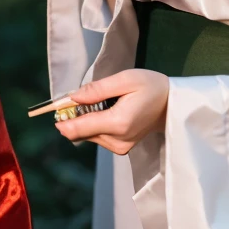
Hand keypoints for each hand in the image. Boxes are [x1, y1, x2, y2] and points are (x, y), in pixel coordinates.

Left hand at [54, 68, 168, 154]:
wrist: (172, 104)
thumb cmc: (150, 86)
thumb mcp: (125, 79)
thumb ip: (97, 90)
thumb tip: (72, 98)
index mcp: (118, 123)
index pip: (78, 129)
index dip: (62, 119)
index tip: (55, 107)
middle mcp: (117, 140)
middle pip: (79, 134)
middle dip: (73, 117)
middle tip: (80, 98)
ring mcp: (120, 147)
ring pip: (86, 136)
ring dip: (84, 120)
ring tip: (100, 102)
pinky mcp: (121, 148)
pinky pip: (97, 137)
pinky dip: (94, 124)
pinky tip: (105, 111)